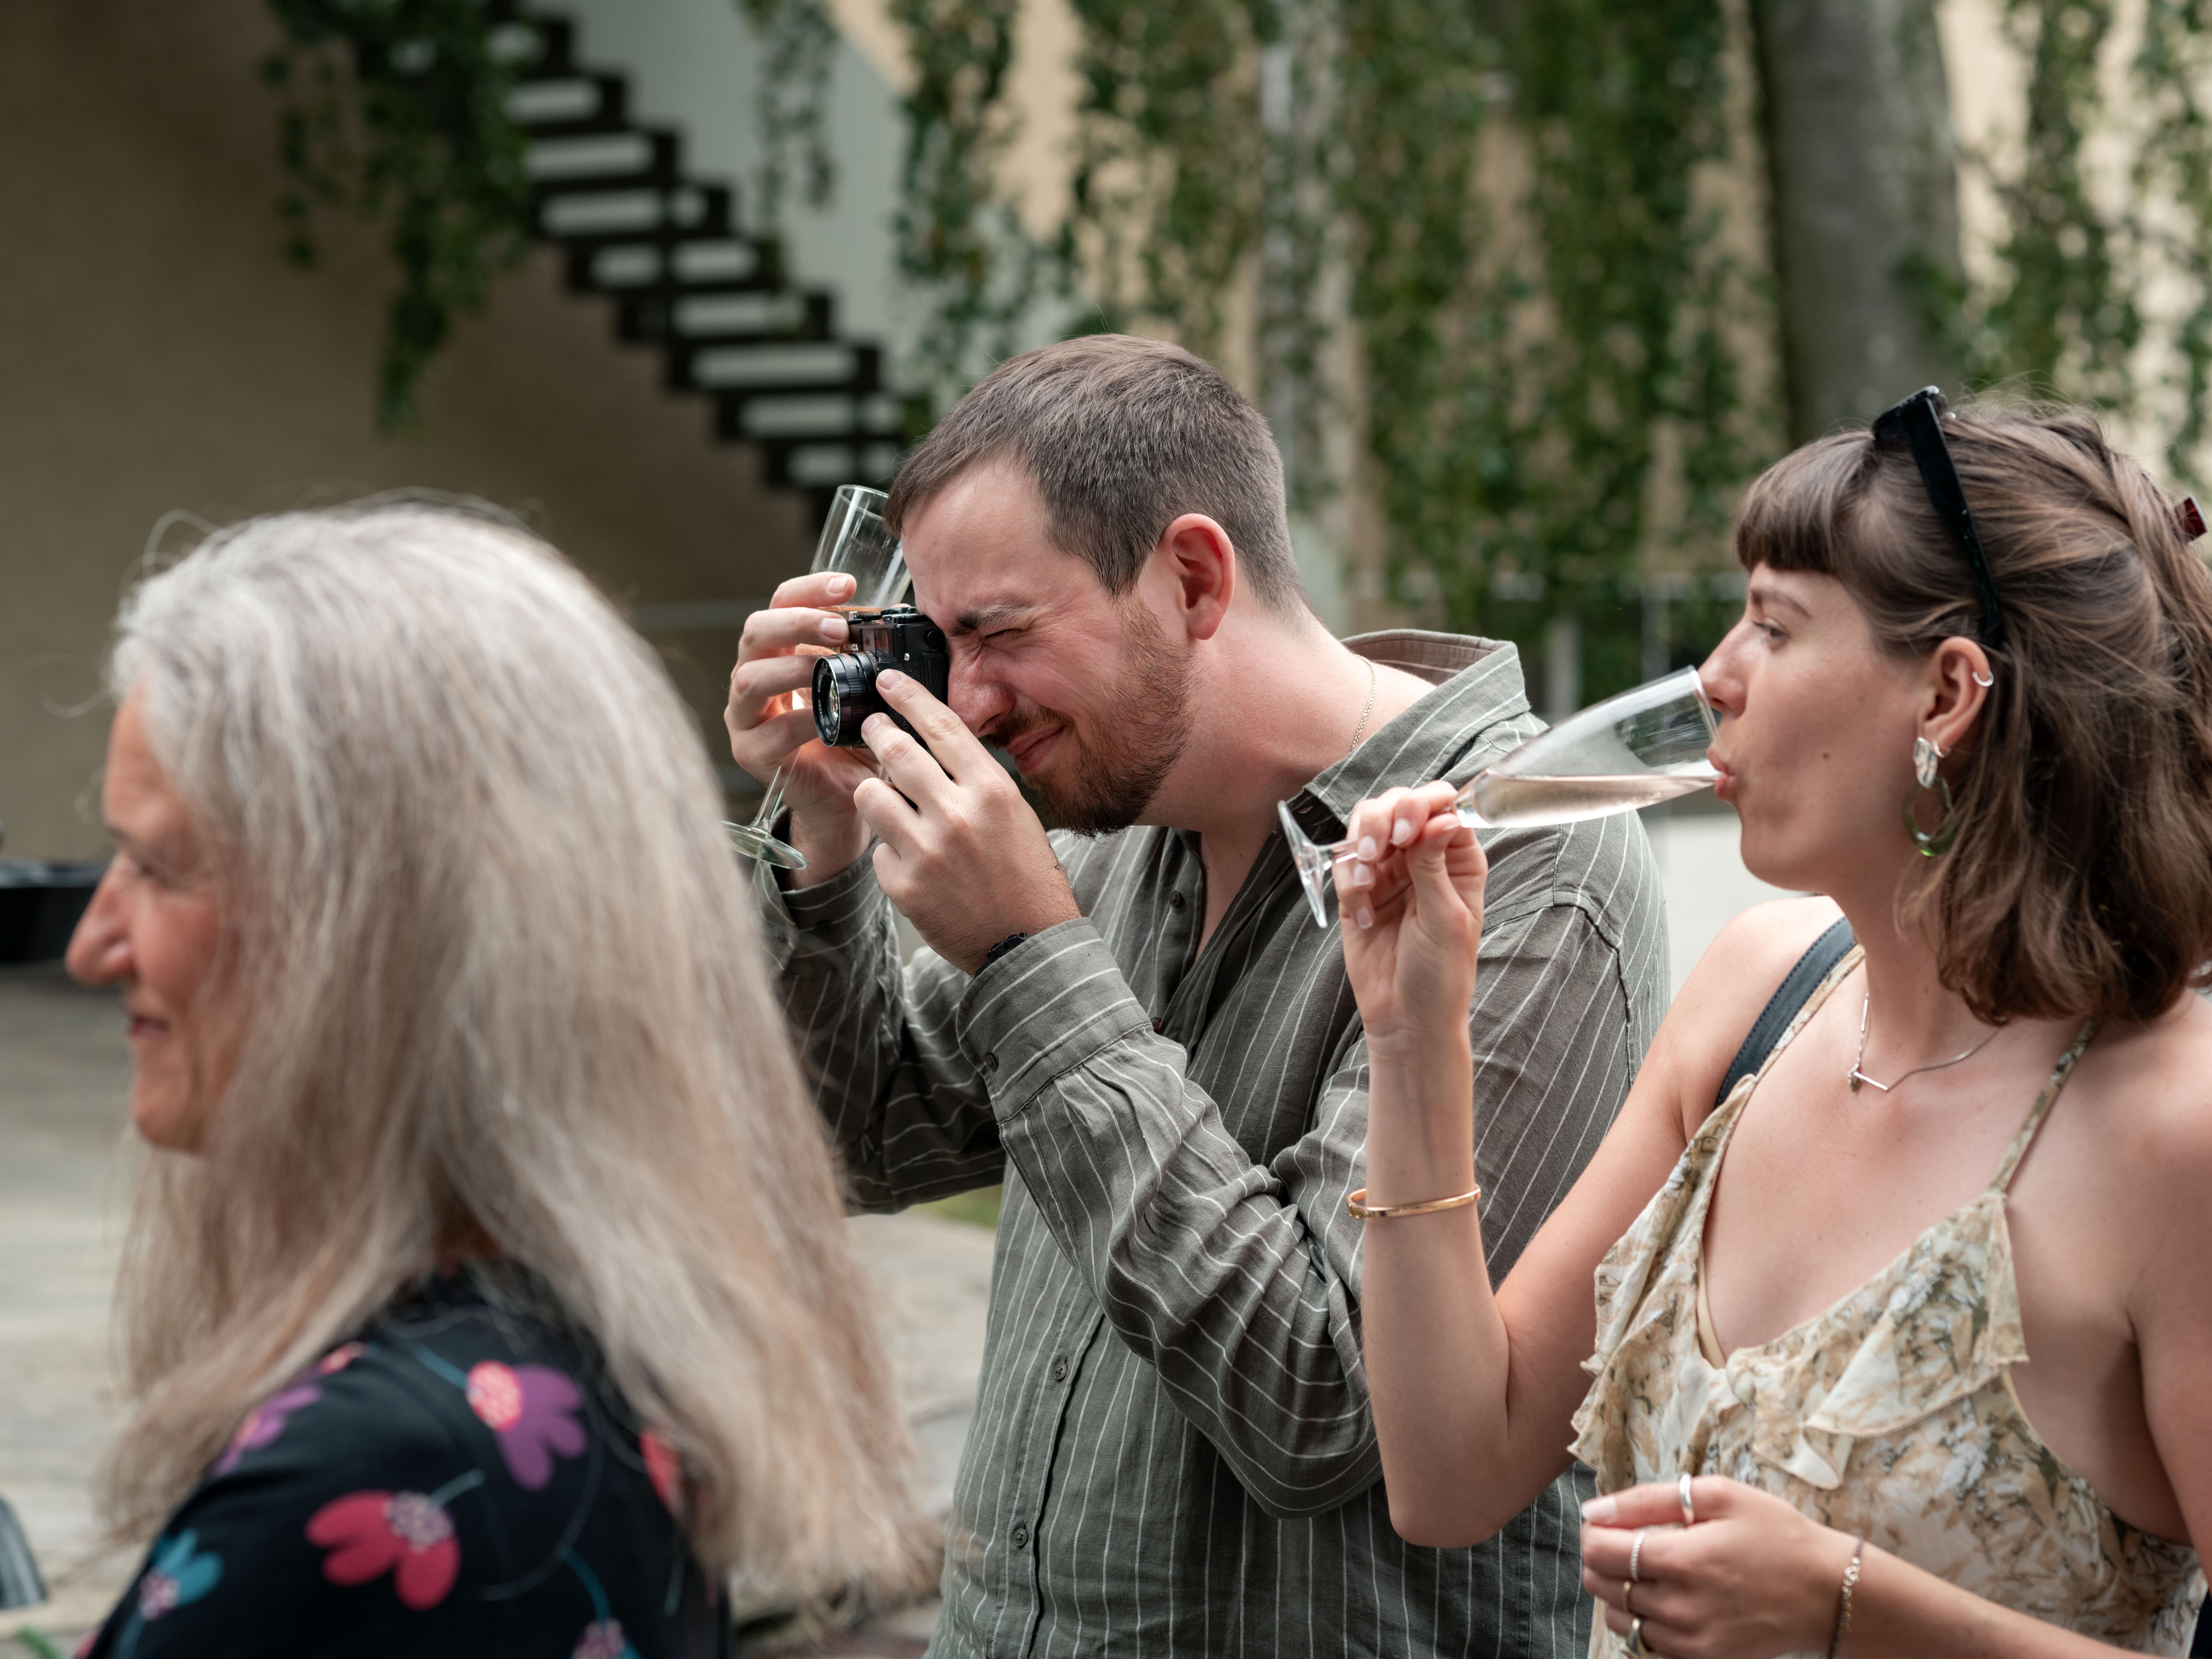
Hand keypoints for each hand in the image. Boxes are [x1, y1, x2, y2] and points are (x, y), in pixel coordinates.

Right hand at [724, 572, 877, 875]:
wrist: (849, 799)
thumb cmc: (856, 738)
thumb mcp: (869, 690)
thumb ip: (874, 656)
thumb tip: (903, 617)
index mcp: (781, 652)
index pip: (782, 604)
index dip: (809, 589)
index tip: (847, 585)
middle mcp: (757, 678)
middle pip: (756, 632)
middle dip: (796, 621)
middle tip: (838, 627)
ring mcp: (747, 717)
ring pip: (750, 678)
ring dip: (791, 667)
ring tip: (825, 668)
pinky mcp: (753, 754)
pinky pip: (769, 733)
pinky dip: (798, 723)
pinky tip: (824, 721)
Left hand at [853, 668, 1080, 972]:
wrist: (1028, 944)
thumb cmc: (1025, 876)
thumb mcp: (1014, 813)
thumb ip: (973, 777)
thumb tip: (926, 742)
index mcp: (992, 791)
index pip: (941, 726)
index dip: (908, 697)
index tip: (887, 681)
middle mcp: (958, 815)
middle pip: (896, 750)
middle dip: (877, 731)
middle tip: (872, 727)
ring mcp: (927, 851)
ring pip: (870, 793)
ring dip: (873, 790)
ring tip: (887, 799)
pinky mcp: (903, 885)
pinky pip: (878, 847)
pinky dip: (890, 849)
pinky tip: (913, 860)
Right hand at [1334, 782, 1485, 1048]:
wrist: (1406, 1019)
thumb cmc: (1441, 975)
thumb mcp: (1446, 919)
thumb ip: (1435, 865)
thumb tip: (1444, 816)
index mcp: (1458, 860)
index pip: (1443, 806)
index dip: (1423, 805)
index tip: (1407, 830)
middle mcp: (1424, 857)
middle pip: (1399, 803)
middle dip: (1385, 819)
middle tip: (1381, 851)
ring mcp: (1390, 871)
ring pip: (1367, 824)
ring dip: (1362, 846)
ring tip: (1366, 884)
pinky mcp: (1358, 889)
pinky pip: (1345, 862)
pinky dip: (1348, 880)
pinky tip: (1362, 912)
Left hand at [1580, 1477, 1858, 1658]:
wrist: (1828, 1593)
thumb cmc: (1776, 1535)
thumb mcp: (1718, 1496)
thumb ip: (1647, 1500)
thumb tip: (1595, 1511)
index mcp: (1680, 1560)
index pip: (1598, 1552)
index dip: (1593, 1531)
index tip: (1608, 1520)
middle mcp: (1678, 1607)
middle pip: (1601, 1585)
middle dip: (1603, 1558)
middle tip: (1630, 1540)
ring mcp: (1689, 1640)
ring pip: (1618, 1618)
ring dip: (1620, 1591)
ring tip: (1652, 1569)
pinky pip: (1646, 1644)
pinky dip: (1642, 1621)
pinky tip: (1667, 1598)